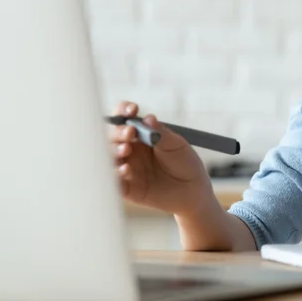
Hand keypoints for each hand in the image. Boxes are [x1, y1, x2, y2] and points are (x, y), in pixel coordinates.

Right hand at [109, 101, 212, 215]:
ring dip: (113, 151)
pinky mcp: (126, 187)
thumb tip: (148, 118)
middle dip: (118, 132)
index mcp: (139, 135)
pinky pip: (114, 181)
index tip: (132, 110)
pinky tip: (125, 169)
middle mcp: (129, 150)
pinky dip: (115, 174)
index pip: (124, 119)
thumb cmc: (185, 163)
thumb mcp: (176, 145)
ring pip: (108, 157)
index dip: (123, 111)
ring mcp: (126, 168)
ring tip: (125, 150)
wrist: (193, 190)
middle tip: (129, 133)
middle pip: (112, 136)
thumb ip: (161, 133)